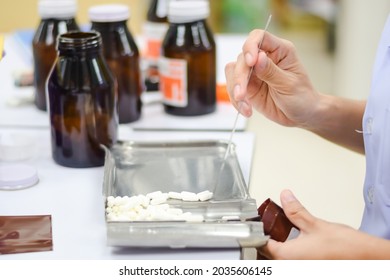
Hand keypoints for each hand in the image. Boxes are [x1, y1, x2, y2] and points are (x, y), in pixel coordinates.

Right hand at [225, 30, 319, 127]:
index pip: (259, 37)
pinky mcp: (247, 86)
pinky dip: (236, 101)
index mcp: (280, 51)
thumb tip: (258, 58)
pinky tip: (247, 110)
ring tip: (245, 106)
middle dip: (240, 77)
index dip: (251, 46)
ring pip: (233, 72)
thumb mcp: (289, 84)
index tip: (250, 62)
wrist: (302, 115)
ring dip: (235, 89)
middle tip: (241, 94)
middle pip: (242, 58)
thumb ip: (271, 71)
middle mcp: (264, 58)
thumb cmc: (302, 97)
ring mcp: (254, 73)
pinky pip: (233, 88)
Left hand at [257, 190, 385, 259]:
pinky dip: (288, 253)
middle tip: (269, 226)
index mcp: (287, 257)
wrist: (368, 260)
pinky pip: (291, 262)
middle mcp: (290, 267)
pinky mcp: (309, 270)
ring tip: (280, 233)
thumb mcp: (315, 225)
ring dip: (277, 247)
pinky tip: (295, 243)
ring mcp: (298, 270)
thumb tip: (285, 197)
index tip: (259, 223)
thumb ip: (296, 211)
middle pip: (267, 255)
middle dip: (267, 240)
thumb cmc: (346, 249)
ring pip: (279, 259)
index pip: (262, 245)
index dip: (259, 232)